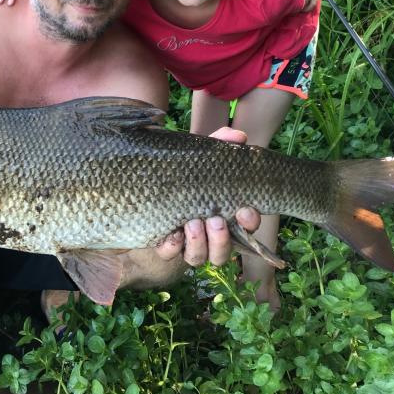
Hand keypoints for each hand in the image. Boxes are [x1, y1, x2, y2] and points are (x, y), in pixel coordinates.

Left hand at [154, 126, 260, 266]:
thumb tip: (239, 136)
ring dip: (199, 243)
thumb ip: (218, 145)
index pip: (246, 226)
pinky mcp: (164, 246)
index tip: (245, 210)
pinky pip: (169, 254)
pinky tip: (172, 234)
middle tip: (216, 220)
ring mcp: (186, 244)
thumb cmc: (181, 174)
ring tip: (193, 224)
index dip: (250, 222)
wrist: (143, 186)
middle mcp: (207, 236)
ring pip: (199, 257)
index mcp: (223, 216)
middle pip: (224, 251)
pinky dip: (172, 246)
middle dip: (222, 238)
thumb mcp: (198, 158)